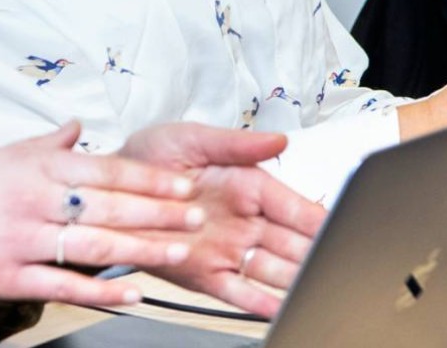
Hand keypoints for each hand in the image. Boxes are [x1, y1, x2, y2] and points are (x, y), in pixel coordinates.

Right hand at [0, 121, 203, 306]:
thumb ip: (43, 145)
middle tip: (197, 216)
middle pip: (110, 204)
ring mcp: (22, 241)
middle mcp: (33, 200)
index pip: (106, 168)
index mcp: (33, 166)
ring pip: (96, 244)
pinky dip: (103, 291)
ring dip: (143, 248)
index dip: (150, 178)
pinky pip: (65, 285)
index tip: (184, 182)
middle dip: (161, 212)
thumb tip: (76, 127)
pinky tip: (132, 294)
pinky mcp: (9, 278)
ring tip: (179, 250)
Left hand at [118, 123, 327, 318]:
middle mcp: (243, 221)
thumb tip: (278, 140)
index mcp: (247, 186)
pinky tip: (277, 309)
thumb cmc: (148, 159)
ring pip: (270, 270)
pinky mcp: (205, 273)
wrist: (108, 190)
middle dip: (314, 255)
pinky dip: (257, 303)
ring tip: (315, 289)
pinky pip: (236, 291)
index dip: (317, 219)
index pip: (293, 206)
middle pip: (290, 243)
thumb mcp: (192, 138)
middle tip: (335, 266)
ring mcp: (227, 249)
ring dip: (294, 281)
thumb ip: (236, 143)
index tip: (338, 227)